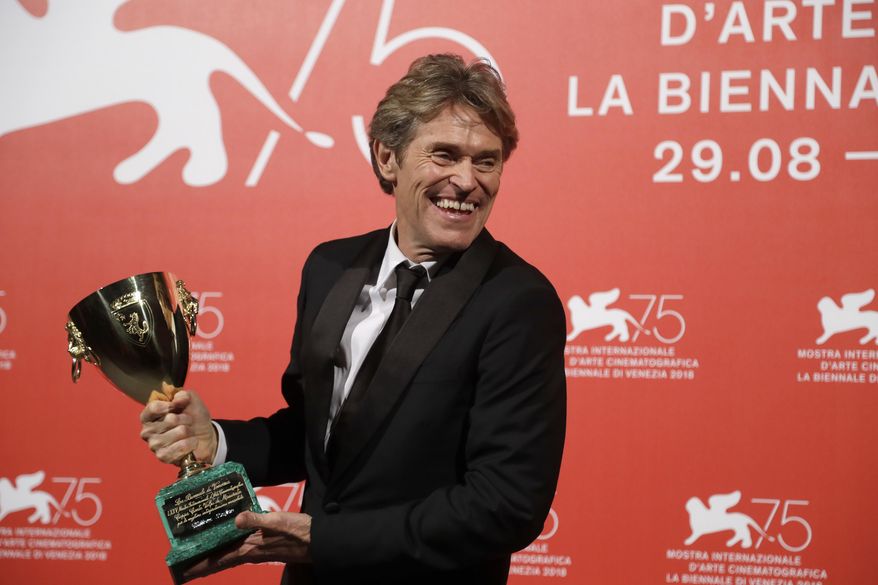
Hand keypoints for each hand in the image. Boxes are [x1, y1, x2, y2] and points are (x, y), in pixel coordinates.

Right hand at [139, 386, 216, 464]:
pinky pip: (181, 447)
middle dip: (186, 418)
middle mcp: (147, 431)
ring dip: (190, 431)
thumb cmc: (194, 417)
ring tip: (189, 432)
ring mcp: (154, 445)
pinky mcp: (163, 457)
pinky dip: (191, 443)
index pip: (153, 408)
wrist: (205, 437)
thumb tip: (178, 398)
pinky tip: (191, 443)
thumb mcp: (191, 401)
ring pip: (179, 432)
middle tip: (188, 421)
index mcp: (149, 416)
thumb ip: (184, 395)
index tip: (177, 406)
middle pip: (170, 419)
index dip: (169, 405)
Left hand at [183, 512, 311, 578]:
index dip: (201, 566)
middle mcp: (251, 552)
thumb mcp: (278, 522)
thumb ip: (257, 519)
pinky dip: (229, 548)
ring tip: (200, 555)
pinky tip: (228, 540)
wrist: (317, 540)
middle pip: (221, 561)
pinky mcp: (265, 545)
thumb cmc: (298, 532)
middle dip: (203, 565)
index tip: (182, 572)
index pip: (220, 560)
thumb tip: (237, 519)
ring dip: (214, 557)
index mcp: (250, 549)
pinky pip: (240, 549)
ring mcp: (258, 550)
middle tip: (184, 567)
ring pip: (230, 556)